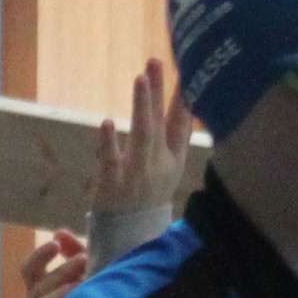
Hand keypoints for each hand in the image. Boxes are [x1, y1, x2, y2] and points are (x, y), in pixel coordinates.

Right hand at [20, 230, 90, 297]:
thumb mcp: (88, 275)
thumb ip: (75, 253)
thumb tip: (60, 233)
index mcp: (40, 289)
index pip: (30, 269)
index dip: (40, 255)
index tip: (55, 244)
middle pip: (38, 286)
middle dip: (61, 272)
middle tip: (84, 261)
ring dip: (57, 295)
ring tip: (79, 286)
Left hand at [92, 58, 195, 236]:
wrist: (133, 237)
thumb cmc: (149, 194)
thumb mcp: (170, 166)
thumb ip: (175, 133)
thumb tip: (187, 95)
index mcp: (173, 158)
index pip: (181, 121)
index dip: (186, 95)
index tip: (190, 66)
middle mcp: (159, 163)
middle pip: (160, 121)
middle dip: (159, 90)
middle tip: (154, 60)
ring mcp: (137, 173)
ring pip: (142, 135)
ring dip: (142, 106)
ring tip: (140, 79)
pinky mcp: (113, 184)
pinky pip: (111, 160)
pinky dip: (109, 142)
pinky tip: (107, 122)